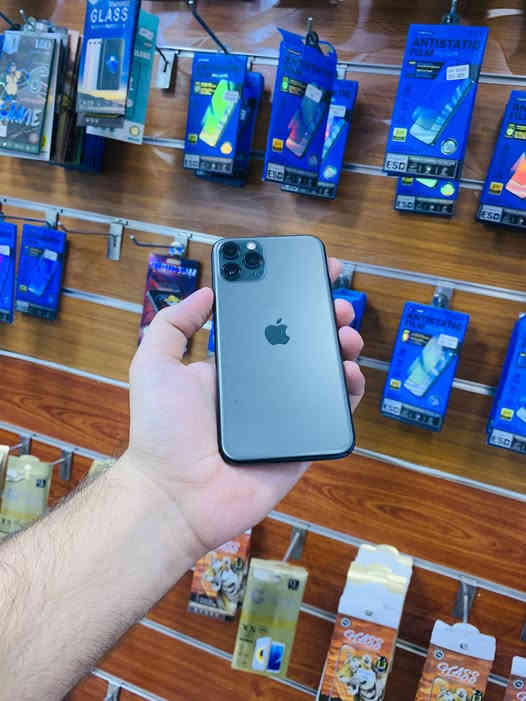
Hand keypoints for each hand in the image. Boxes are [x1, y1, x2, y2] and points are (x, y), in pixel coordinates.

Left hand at [126, 258, 364, 557]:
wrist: (177, 493)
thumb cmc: (163, 429)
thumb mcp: (154, 364)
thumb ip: (173, 324)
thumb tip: (207, 291)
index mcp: (235, 368)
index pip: (270, 327)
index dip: (291, 301)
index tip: (310, 276)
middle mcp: (264, 387)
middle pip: (304, 347)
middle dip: (325, 319)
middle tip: (337, 305)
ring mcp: (287, 415)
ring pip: (325, 375)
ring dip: (342, 348)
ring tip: (346, 334)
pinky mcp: (305, 441)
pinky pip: (334, 413)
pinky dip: (348, 390)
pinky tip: (347, 371)